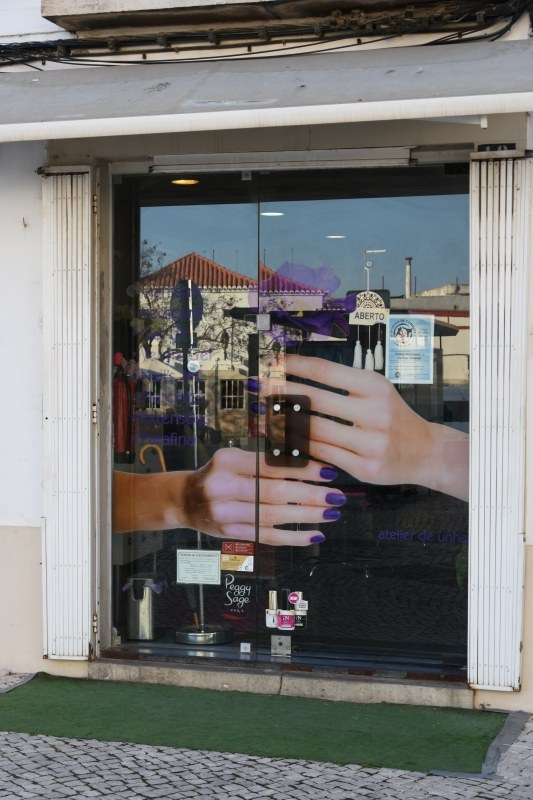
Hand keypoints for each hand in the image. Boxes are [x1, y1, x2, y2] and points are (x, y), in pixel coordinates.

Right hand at [113, 447, 344, 545]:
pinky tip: (314, 535)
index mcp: (227, 461)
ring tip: (331, 513)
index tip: (328, 472)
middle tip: (336, 495)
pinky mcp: (230, 533)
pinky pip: (267, 536)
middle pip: (274, 493)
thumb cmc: (219, 474)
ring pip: (273, 517)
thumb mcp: (235, 458)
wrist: (184, 500)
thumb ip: (267, 460)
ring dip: (307, 516)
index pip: (271, 465)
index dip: (302, 470)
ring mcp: (225, 513)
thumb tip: (311, 464)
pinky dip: (293, 537)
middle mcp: (223, 487)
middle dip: (310, 495)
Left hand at [251, 355, 468, 500]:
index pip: (325, 371)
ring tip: (263, 415)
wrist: (426, 451)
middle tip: (257, 387)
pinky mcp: (364, 468)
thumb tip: (294, 375)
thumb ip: (341, 385)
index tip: (272, 362)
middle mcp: (374, 412)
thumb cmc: (392, 417)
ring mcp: (370, 442)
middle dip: (279, 392)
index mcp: (375, 386)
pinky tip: (282, 440)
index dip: (294, 366)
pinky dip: (299, 447)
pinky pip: (322, 455)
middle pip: (314, 400)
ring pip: (313, 431)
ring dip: (283, 423)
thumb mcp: (374, 391)